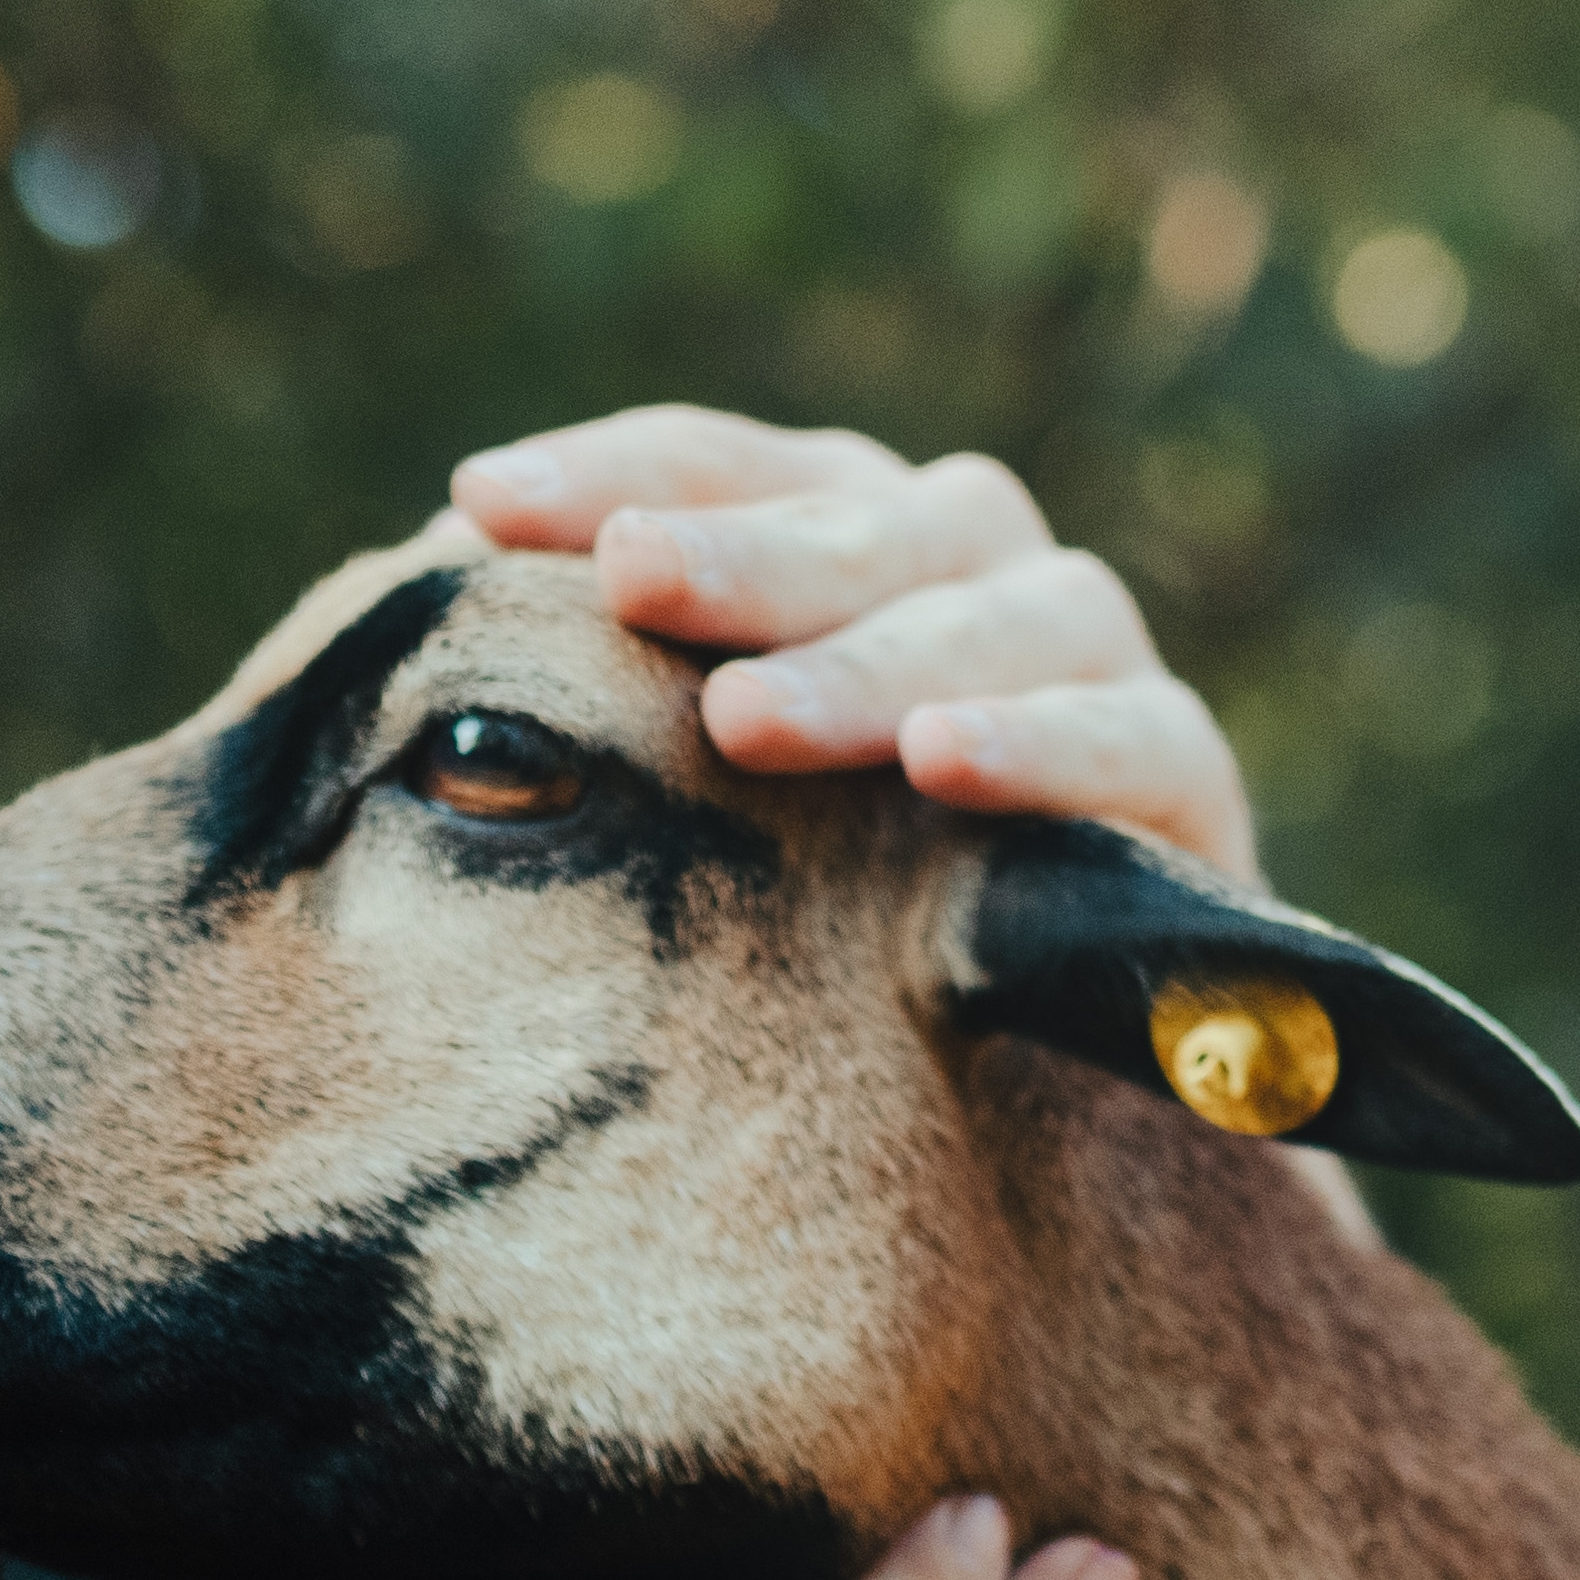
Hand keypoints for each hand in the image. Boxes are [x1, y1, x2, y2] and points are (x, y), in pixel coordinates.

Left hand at [449, 411, 1264, 888]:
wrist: (1052, 1113)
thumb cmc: (822, 940)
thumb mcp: (702, 831)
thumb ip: (603, 752)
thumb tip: (389, 738)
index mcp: (838, 546)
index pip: (724, 466)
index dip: (610, 470)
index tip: (476, 500)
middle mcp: (972, 573)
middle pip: (863, 516)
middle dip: (738, 551)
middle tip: (622, 580)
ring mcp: (1094, 667)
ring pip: (1002, 608)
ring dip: (872, 656)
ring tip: (752, 718)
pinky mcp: (1190, 787)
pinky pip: (1140, 737)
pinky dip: (1049, 742)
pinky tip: (947, 769)